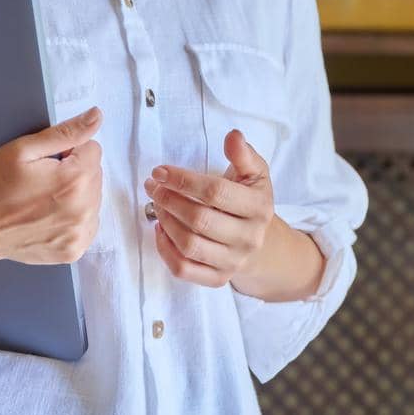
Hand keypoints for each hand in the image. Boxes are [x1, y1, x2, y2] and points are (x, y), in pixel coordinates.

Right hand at [0, 106, 102, 265]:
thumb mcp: (23, 150)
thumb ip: (65, 132)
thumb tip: (96, 116)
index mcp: (74, 180)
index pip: (93, 150)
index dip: (68, 150)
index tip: (46, 162)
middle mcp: (83, 210)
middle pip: (95, 175)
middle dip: (74, 172)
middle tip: (41, 181)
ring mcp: (79, 235)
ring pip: (93, 199)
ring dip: (76, 195)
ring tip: (43, 199)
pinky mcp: (73, 251)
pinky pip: (87, 224)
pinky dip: (73, 218)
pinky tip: (49, 216)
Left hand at [144, 129, 274, 287]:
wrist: (261, 242)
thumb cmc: (249, 200)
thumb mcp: (254, 174)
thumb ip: (243, 154)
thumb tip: (232, 136)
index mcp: (259, 207)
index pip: (216, 192)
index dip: (184, 180)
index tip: (161, 171)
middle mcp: (249, 238)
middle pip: (200, 220)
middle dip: (169, 200)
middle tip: (153, 186)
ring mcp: (233, 261)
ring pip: (190, 245)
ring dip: (165, 221)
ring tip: (156, 204)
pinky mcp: (218, 278)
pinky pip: (184, 269)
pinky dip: (164, 250)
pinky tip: (159, 229)